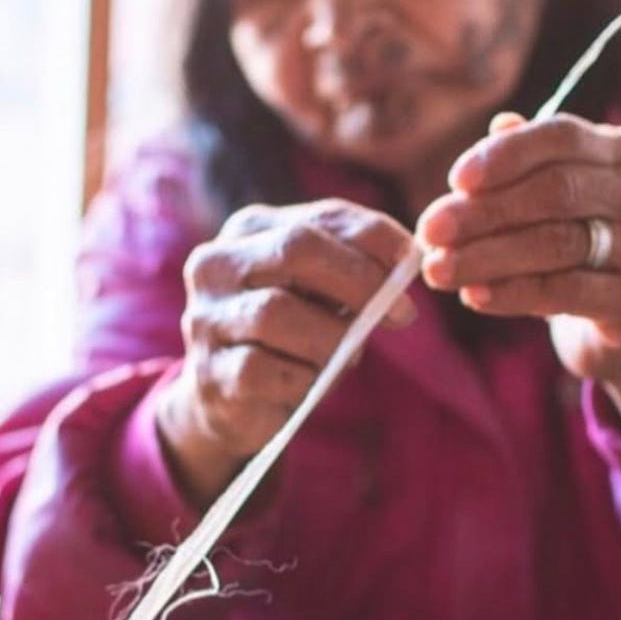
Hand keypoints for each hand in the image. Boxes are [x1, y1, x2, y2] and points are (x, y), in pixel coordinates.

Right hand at [159, 200, 415, 505]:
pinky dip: (301, 378)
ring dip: (330, 338)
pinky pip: (264, 368)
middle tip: (402, 313)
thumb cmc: (289, 338)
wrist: (228, 402)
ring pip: (278, 312)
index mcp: (249, 230)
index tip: (415, 263)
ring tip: (347, 356)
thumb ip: (353, 270)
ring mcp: (204, 317)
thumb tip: (407, 264)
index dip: (376, 237)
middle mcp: (215, 264)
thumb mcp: (320, 295)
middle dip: (359, 279)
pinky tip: (310, 384)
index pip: (321, 217)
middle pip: (295, 249)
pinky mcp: (208, 372)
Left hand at [417, 114, 620, 437]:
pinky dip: (513, 293)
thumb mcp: (548, 201)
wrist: (620, 318)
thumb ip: (523, 165)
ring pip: (558, 244)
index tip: (455, 180)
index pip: (562, 136)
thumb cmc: (572, 245)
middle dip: (484, 212)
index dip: (506, 155)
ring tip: (438, 269)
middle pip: (556, 192)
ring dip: (487, 257)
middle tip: (430, 231)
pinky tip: (474, 295)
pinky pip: (567, 292)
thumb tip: (499, 123)